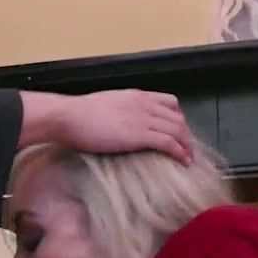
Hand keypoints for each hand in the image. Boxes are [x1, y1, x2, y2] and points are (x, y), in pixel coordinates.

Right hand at [58, 89, 192, 164]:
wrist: (68, 116)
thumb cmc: (78, 114)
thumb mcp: (107, 105)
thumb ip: (121, 111)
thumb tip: (123, 123)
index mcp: (136, 96)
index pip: (170, 102)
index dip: (178, 118)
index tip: (179, 131)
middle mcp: (144, 104)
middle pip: (177, 117)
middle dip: (186, 134)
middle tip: (187, 148)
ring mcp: (143, 118)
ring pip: (177, 129)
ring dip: (187, 145)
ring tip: (189, 157)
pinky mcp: (139, 135)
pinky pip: (168, 142)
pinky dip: (180, 152)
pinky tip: (184, 161)